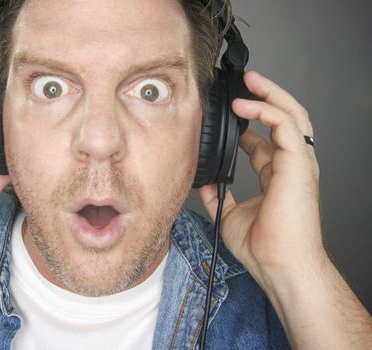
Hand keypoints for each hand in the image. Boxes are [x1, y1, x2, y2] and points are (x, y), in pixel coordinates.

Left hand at [198, 70, 323, 287]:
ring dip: (270, 94)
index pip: (265, 140)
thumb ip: (218, 196)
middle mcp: (289, 165)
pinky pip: (286, 125)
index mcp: (276, 175)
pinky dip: (266, 110)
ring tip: (249, 80)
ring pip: (291, 114)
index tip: (227, 112)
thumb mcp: (229, 215)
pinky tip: (245, 105)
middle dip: (266, 97)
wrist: (278, 264)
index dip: (248, 124)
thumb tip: (204, 182)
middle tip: (245, 82)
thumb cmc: (263, 246)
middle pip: (284, 119)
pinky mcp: (298, 163)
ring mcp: (297, 163)